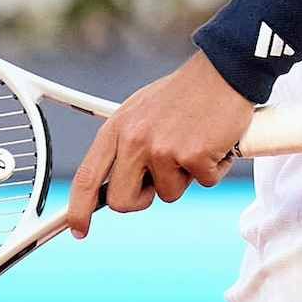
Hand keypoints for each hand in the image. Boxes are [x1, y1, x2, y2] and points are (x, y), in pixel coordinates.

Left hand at [65, 50, 248, 239]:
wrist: (223, 72)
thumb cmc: (185, 94)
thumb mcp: (141, 111)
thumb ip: (127, 145)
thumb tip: (117, 183)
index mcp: (118, 127)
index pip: (87, 177)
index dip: (78, 209)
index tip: (78, 229)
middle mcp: (135, 139)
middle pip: (122, 201)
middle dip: (143, 198)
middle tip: (163, 176)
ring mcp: (163, 149)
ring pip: (168, 195)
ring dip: (185, 177)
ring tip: (194, 143)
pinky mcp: (193, 156)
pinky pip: (203, 183)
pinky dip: (213, 168)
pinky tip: (214, 142)